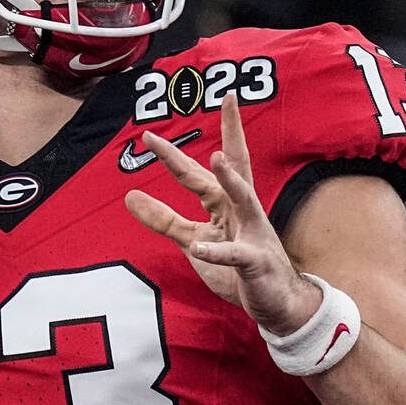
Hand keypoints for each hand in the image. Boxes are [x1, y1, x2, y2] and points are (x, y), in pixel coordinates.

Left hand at [125, 94, 321, 335]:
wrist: (275, 305)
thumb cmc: (236, 268)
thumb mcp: (193, 239)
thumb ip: (164, 219)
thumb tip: (130, 196)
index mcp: (224, 203)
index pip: (199, 171)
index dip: (173, 154)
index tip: (149, 134)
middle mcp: (241, 210)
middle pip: (233, 167)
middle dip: (229, 134)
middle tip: (228, 100)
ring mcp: (252, 234)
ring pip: (244, 201)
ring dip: (231, 181)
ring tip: (216, 160)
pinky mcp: (255, 263)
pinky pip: (236, 255)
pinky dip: (217, 252)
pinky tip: (199, 248)